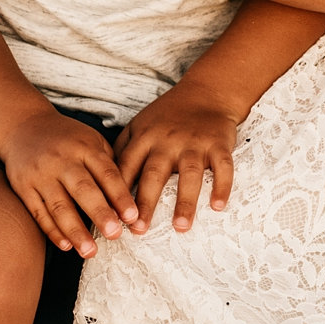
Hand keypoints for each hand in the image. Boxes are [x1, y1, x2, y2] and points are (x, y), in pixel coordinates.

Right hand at [0, 109, 138, 256]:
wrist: (24, 126)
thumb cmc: (67, 139)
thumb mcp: (91, 140)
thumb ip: (108, 164)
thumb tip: (130, 195)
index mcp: (85, 147)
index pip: (107, 173)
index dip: (120, 195)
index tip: (133, 216)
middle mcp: (63, 160)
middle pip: (83, 190)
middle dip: (100, 214)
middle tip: (115, 235)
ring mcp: (41, 174)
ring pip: (59, 206)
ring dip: (75, 231)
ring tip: (90, 251)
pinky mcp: (23, 187)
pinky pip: (38, 212)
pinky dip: (52, 231)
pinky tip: (66, 246)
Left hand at [114, 79, 240, 233]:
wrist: (206, 93)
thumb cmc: (168, 115)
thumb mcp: (139, 125)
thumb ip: (122, 150)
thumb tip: (102, 184)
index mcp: (144, 138)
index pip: (127, 168)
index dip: (117, 194)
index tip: (112, 219)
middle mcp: (168, 141)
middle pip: (154, 174)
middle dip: (146, 203)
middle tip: (139, 231)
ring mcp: (194, 143)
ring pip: (189, 173)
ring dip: (184, 201)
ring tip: (180, 227)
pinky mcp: (218, 144)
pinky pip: (222, 166)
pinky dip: (222, 185)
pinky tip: (218, 206)